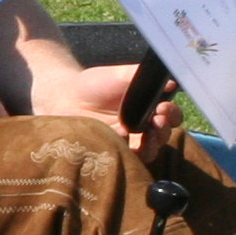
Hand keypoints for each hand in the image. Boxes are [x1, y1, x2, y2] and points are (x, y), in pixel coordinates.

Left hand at [49, 61, 180, 157]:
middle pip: (164, 135)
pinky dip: (130, 152)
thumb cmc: (94, 85)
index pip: (170, 115)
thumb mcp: (119, 75)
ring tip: (148, 136)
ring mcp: (128, 143)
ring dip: (153, 144)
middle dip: (165, 129)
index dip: (172, 113)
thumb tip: (171, 80)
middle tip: (158, 120)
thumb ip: (142, 76)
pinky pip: (128, 159)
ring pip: (150, 150)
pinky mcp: (113, 154)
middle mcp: (142, 128)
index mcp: (148, 108)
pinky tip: (123, 139)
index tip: (164, 107)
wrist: (64, 98)